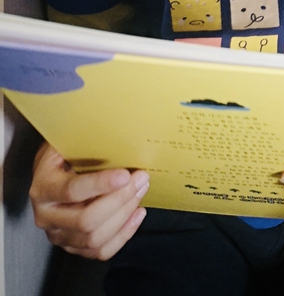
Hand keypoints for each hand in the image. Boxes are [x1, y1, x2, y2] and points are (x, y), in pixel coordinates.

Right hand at [30, 142, 148, 259]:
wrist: (52, 170)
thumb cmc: (65, 153)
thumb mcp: (69, 141)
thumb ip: (87, 143)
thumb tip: (122, 131)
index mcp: (43, 187)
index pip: (72, 191)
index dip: (101, 184)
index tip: (125, 175)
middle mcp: (46, 216)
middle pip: (86, 220)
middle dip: (119, 200)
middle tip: (141, 180)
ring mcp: (58, 234)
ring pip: (94, 238)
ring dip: (124, 216)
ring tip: (141, 192)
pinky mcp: (72, 246)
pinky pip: (100, 251)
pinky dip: (123, 235)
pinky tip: (137, 213)